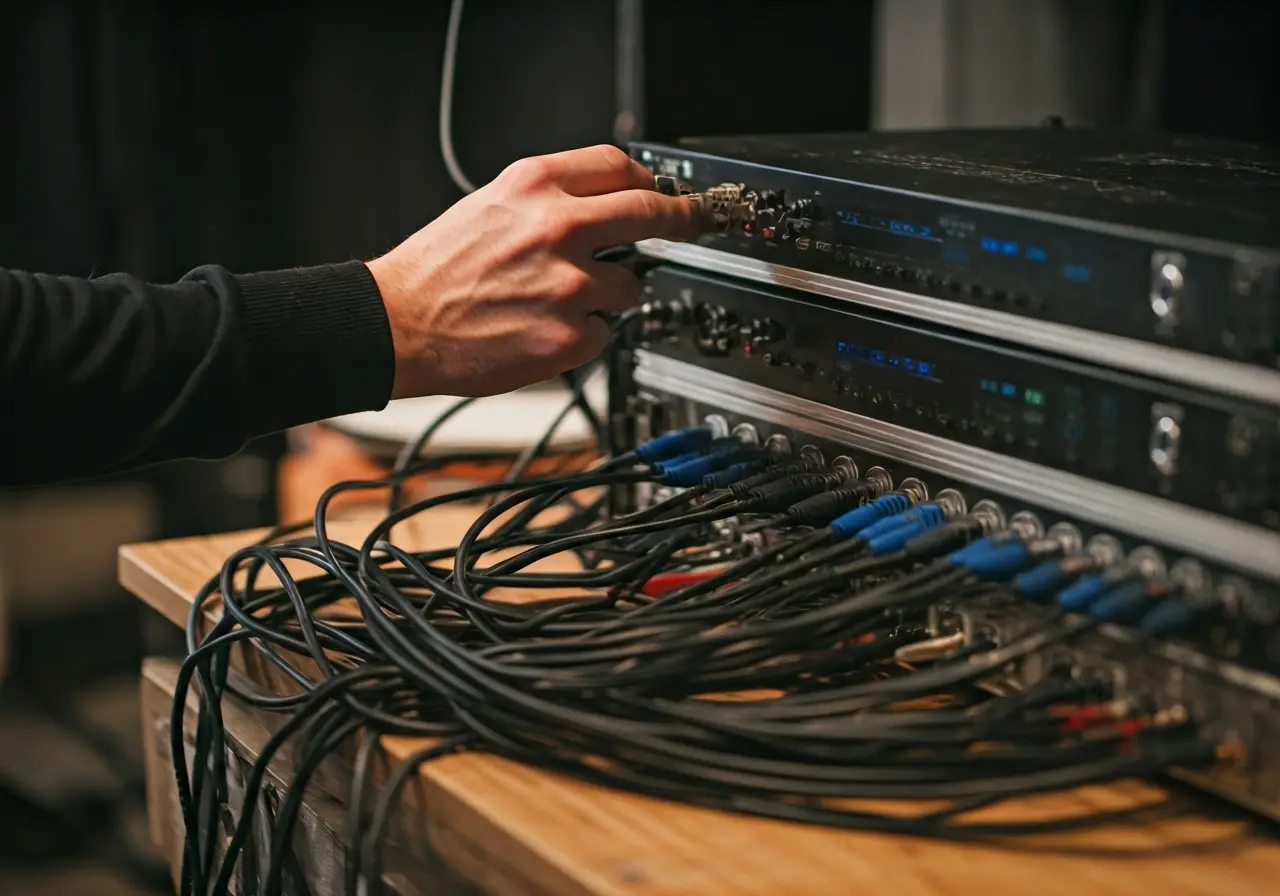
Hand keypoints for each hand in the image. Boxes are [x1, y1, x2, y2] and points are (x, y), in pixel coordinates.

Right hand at [366, 144, 700, 398]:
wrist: (400, 323)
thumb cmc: (439, 268)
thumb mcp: (491, 204)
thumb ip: (549, 198)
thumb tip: (606, 201)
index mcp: (535, 186)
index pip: (619, 167)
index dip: (650, 181)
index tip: (666, 191)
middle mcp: (558, 228)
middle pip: (650, 214)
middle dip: (682, 219)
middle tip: (694, 223)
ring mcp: (569, 285)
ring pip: (627, 286)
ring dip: (606, 296)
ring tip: (556, 302)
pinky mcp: (569, 337)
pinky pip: (603, 332)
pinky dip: (581, 336)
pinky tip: (541, 330)